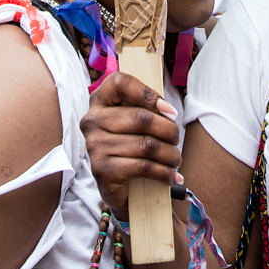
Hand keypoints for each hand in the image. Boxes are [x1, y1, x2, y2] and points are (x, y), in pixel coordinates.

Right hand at [81, 72, 182, 217]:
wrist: (117, 186)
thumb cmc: (131, 144)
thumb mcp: (135, 120)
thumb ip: (147, 107)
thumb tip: (169, 112)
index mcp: (99, 101)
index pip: (120, 83)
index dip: (148, 93)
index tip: (170, 111)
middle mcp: (92, 121)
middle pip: (141, 118)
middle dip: (168, 130)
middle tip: (176, 139)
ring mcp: (95, 146)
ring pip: (146, 145)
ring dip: (169, 154)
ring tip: (176, 159)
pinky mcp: (102, 171)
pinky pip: (142, 167)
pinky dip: (163, 172)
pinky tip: (171, 176)